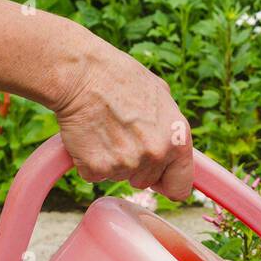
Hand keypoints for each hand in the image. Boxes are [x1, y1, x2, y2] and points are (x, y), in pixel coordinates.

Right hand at [53, 38, 193, 200]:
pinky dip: (88, 161)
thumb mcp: (160, 95)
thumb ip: (170, 127)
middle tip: (120, 135)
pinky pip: (93, 175)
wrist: (80, 74)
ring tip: (104, 129)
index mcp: (177, 138)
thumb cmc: (119, 77)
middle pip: (145, 181)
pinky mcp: (98, 168)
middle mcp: (156, 154)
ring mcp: (127, 163)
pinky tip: (89, 136)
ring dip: (111, 161)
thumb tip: (171, 145)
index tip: (157, 177)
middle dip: (134, 165)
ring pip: (119, 177)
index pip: (180, 186)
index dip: (166, 181)